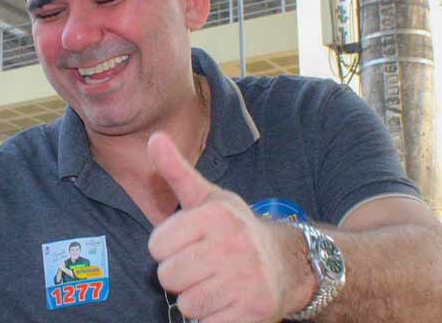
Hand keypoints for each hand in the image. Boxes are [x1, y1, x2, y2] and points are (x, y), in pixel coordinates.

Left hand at [146, 133, 310, 322]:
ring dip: (196, 299)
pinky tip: (228, 302)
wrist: (288, 264)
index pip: (156, 246)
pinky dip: (213, 318)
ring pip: (186, 304)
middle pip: (168, 276)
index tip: (188, 244)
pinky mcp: (253, 311)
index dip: (167, 248)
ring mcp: (245, 280)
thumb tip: (153, 137)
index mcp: (216, 216)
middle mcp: (233, 246)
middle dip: (180, 275)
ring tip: (215, 284)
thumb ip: (176, 170)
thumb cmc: (235, 230)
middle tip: (202, 266)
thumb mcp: (208, 198)